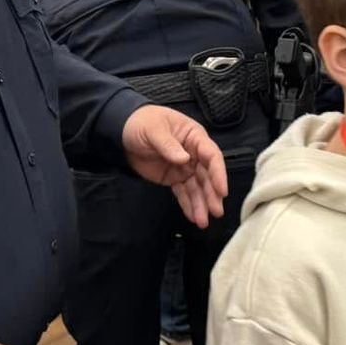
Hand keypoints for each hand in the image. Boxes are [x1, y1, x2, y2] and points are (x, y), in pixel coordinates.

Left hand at [122, 105, 227, 227]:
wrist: (124, 132)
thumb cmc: (143, 122)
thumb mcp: (154, 130)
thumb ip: (168, 145)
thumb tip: (184, 159)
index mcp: (194, 137)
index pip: (212, 156)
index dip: (218, 173)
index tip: (222, 190)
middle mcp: (194, 153)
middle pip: (207, 175)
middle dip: (212, 194)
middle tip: (216, 211)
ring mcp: (185, 167)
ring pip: (197, 188)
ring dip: (201, 204)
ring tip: (203, 222)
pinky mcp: (174, 178)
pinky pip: (184, 193)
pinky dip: (188, 205)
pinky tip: (193, 217)